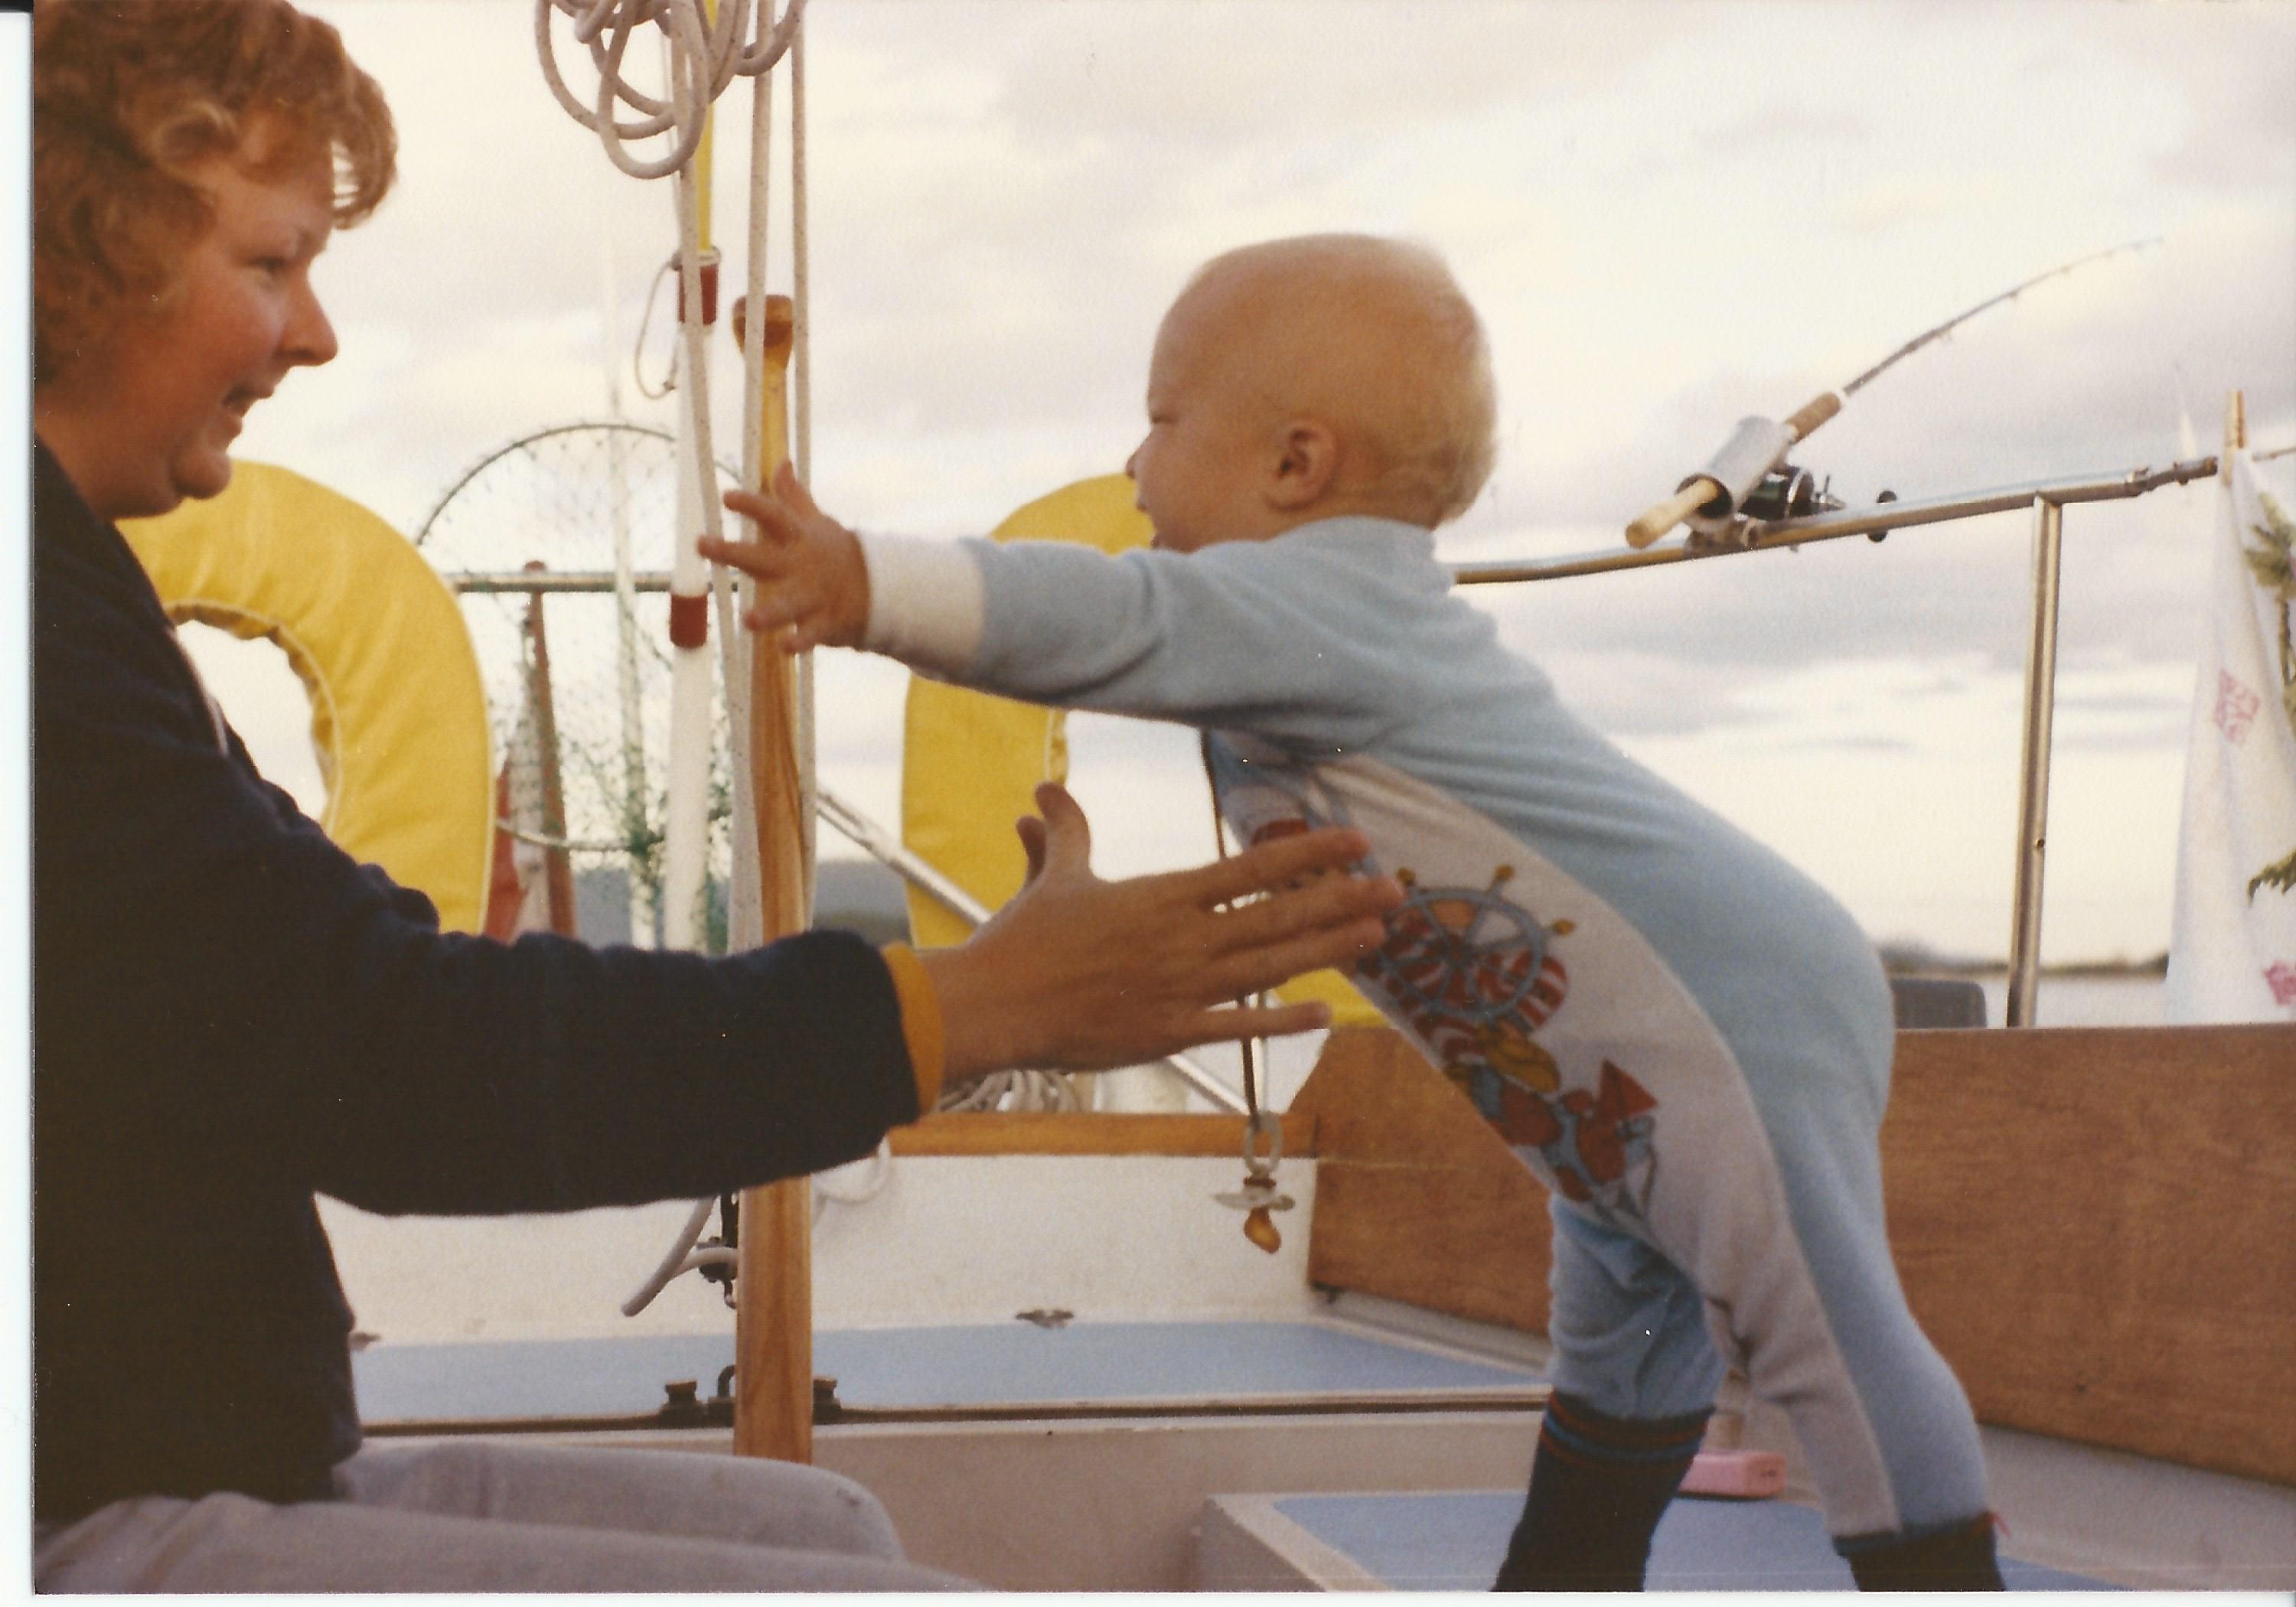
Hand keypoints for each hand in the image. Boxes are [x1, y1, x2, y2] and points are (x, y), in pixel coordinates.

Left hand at [704, 464, 870, 651]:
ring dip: (769, 612)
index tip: (727, 497)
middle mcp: (800, 566)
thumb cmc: (834, 551)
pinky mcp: (825, 622)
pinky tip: (784, 647)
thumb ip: (793, 497)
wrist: (877, 587)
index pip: (772, 516)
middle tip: (701, 544)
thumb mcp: (815, 522)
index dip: (751, 505)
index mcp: (797, 539)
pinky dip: (800, 641)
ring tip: (748, 619)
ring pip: (787, 604)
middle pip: (762, 558)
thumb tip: (781, 461)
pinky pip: (811, 634)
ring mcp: (813, 595)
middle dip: (732, 552)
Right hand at [918, 783, 1402, 1081]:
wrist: (996, 1004)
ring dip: (1327, 951)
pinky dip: (1283, 1023)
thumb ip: (1066, 833)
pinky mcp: (1170, 1033)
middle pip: (1276, 917)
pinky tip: (1326, 1014)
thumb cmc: (1024, 940)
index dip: (1307, 855)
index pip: (1249, 868)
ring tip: (1377, 936)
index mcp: (1161, 897)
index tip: (1353, 842)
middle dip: (1340, 902)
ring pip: (1270, 968)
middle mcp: (1181, 940)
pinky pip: (1238, 1028)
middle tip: (1395, 890)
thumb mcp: (1055, 877)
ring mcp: (1180, 989)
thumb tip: (1044, 792)